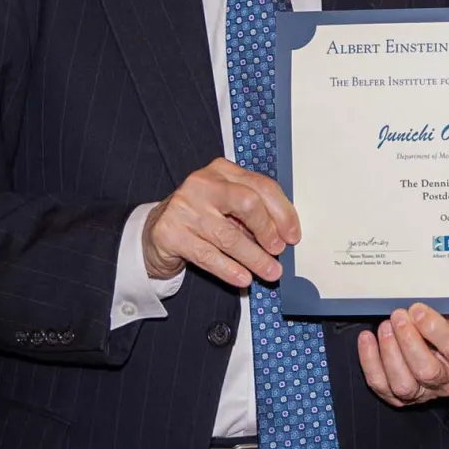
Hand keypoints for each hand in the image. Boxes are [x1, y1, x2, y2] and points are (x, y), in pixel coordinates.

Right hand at [142, 158, 299, 287]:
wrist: (156, 231)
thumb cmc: (200, 216)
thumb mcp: (227, 206)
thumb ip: (252, 213)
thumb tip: (283, 235)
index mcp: (222, 171)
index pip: (261, 186)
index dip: (283, 212)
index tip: (293, 235)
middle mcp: (202, 184)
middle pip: (247, 203)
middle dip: (268, 229)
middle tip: (278, 249)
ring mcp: (184, 207)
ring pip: (229, 236)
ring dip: (254, 258)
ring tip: (270, 272)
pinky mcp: (170, 233)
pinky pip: (208, 255)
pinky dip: (230, 269)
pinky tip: (243, 278)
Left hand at [357, 304, 448, 406]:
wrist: (444, 356)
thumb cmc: (447, 334)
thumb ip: (437, 316)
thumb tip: (414, 307)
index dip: (434, 329)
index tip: (417, 309)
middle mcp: (446, 382)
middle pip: (427, 371)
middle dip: (408, 341)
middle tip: (398, 317)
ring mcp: (422, 394)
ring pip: (403, 384)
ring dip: (390, 353)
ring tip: (385, 327)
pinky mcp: (399, 399)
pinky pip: (381, 385)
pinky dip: (370, 362)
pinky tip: (367, 339)